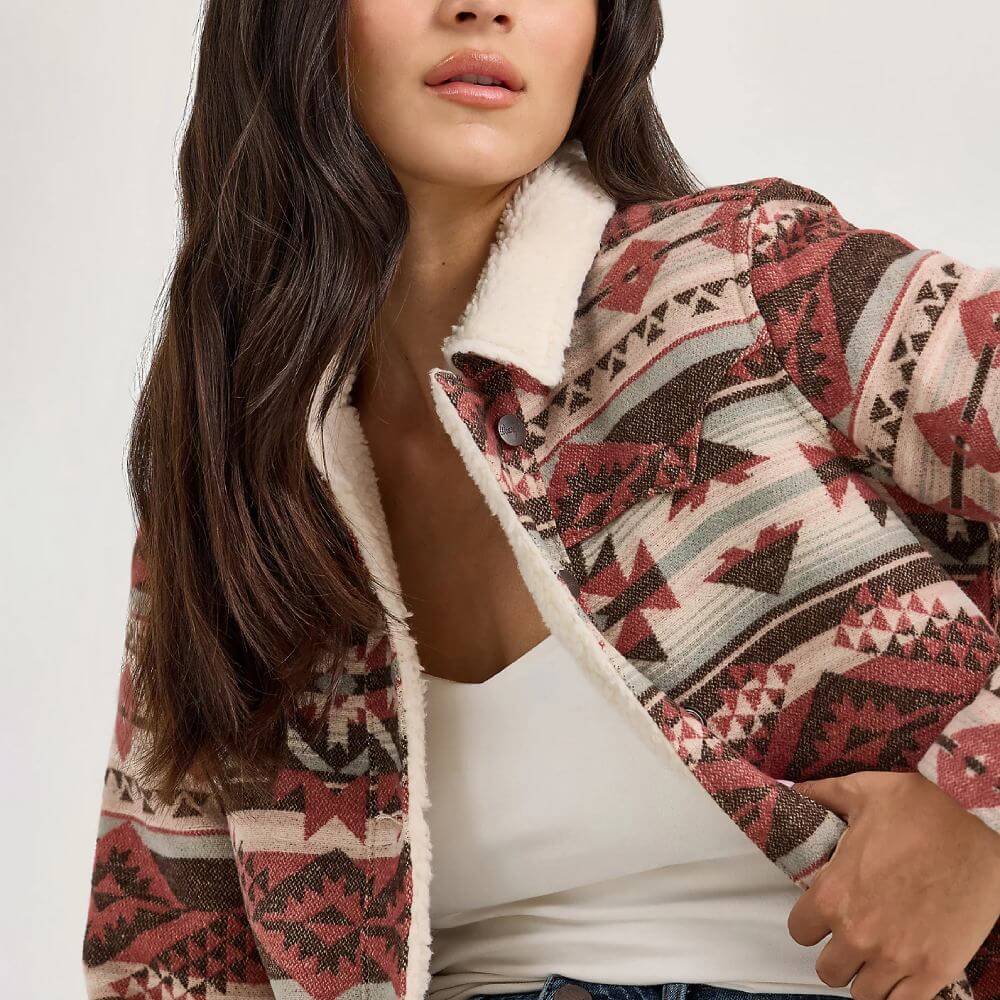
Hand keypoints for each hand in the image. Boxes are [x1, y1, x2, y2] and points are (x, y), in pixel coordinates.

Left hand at [788, 770, 999, 999]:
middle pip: (828, 970)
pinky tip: (902, 972)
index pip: (799, 931)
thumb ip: (822, 795)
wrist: (979, 827)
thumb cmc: (921, 809)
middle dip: (838, 953)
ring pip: (863, 994)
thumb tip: (796, 790)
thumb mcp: (862, 791)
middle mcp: (858, 933)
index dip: (811, 922)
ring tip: (878, 953)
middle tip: (854, 934)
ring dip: (867, 975)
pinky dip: (898, 993)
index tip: (826, 912)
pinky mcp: (935, 971)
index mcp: (833, 893)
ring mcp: (897, 957)